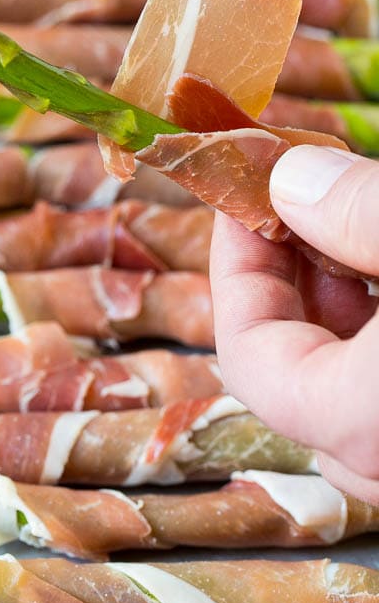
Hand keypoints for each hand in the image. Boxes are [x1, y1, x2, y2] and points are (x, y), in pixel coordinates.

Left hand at [211, 145, 378, 501]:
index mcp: (361, 420)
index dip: (237, 266)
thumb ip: (362, 213)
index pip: (248, 352)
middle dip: (292, 273)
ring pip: (347, 381)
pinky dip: (377, 330)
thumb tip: (291, 181)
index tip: (247, 193)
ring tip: (355, 222)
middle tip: (306, 198)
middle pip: (295, 367)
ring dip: (343, 297)